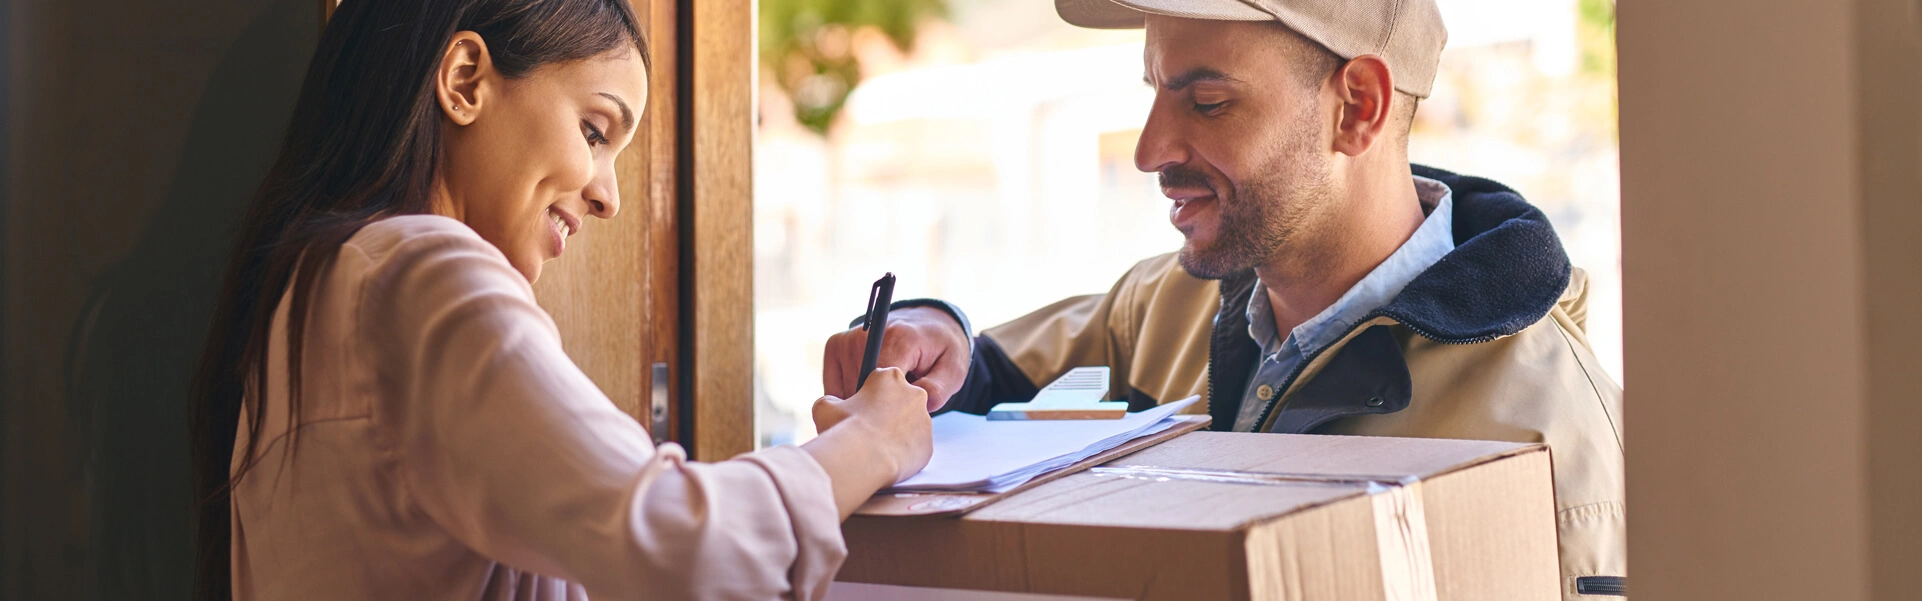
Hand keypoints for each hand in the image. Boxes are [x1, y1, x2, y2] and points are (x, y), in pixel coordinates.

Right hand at [811, 367, 931, 481]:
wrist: (864, 461)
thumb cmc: (845, 429)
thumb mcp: (824, 407)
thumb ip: (830, 401)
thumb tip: (832, 404)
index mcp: (888, 377)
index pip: (878, 381)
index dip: (865, 396)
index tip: (856, 409)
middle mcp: (912, 393)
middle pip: (896, 401)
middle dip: (881, 412)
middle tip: (862, 428)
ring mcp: (924, 420)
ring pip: (906, 424)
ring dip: (892, 431)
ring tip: (871, 446)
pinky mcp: (927, 445)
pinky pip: (912, 447)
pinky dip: (899, 452)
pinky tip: (882, 458)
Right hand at [822, 306, 968, 411]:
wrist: (926, 325)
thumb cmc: (940, 351)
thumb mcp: (953, 371)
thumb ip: (938, 390)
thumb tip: (916, 405)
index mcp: (898, 339)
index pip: (878, 385)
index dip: (886, 409)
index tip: (898, 419)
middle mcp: (866, 334)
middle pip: (858, 391)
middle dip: (874, 408)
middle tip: (896, 408)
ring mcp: (847, 339)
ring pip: (843, 392)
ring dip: (861, 402)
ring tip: (884, 396)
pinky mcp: (835, 345)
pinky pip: (833, 386)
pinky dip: (848, 396)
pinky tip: (868, 393)